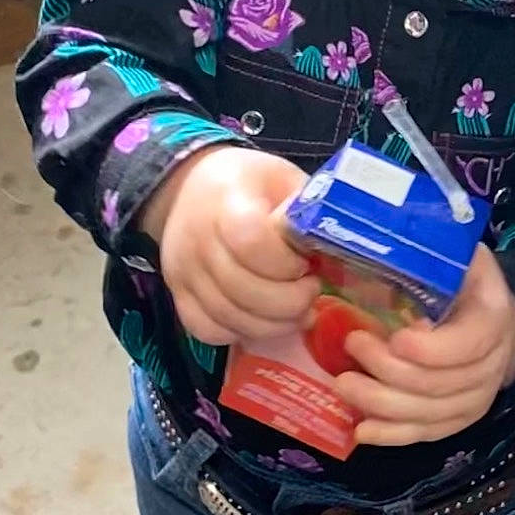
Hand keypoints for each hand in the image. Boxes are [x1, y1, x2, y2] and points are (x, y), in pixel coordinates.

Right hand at [142, 147, 315, 345]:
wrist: (190, 187)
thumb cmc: (249, 184)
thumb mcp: (285, 180)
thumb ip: (308, 215)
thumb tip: (336, 257)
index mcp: (227, 201)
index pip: (251, 242)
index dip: (285, 264)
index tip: (306, 264)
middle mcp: (197, 238)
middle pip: (241, 289)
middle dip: (289, 302)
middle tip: (310, 291)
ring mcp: (183, 271)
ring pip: (228, 317)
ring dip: (273, 325)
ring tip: (296, 311)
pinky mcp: (178, 294)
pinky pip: (207, 331)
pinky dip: (241, 333)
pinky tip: (264, 320)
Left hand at [334, 246, 514, 446]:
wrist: (489, 311)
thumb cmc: (461, 278)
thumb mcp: (454, 256)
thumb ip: (428, 261)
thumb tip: (375, 252)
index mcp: (493, 316)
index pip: (468, 345)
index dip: (431, 350)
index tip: (395, 338)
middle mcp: (494, 364)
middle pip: (441, 385)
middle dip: (389, 371)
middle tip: (351, 346)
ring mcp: (479, 396)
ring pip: (431, 414)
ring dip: (382, 403)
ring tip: (343, 384)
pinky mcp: (460, 417)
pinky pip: (428, 433)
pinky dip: (393, 434)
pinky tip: (362, 430)